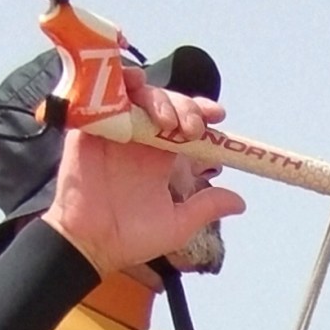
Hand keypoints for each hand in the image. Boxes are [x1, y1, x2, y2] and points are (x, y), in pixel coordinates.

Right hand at [42, 65, 245, 277]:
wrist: (91, 245)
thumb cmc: (131, 238)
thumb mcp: (177, 224)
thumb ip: (206, 208)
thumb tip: (241, 202)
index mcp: (160, 157)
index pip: (184, 122)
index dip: (201, 112)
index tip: (218, 116)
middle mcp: (139, 139)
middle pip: (166, 103)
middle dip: (184, 106)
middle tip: (191, 128)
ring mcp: (114, 131)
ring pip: (138, 94)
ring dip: (157, 97)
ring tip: (166, 120)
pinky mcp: (88, 128)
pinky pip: (100, 96)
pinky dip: (116, 83)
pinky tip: (132, 84)